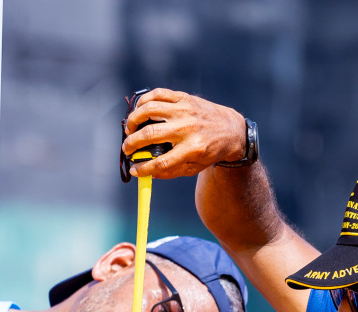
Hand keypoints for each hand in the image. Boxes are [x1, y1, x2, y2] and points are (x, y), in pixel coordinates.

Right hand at [121, 88, 249, 178]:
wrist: (230, 130)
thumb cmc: (210, 151)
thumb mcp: (194, 167)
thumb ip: (170, 171)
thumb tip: (144, 172)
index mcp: (193, 149)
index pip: (161, 162)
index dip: (143, 168)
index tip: (133, 170)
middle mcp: (188, 128)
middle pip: (151, 134)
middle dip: (132, 143)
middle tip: (127, 148)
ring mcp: (185, 110)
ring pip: (150, 109)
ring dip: (134, 120)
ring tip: (130, 129)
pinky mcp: (184, 97)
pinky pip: (158, 94)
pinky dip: (143, 101)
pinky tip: (139, 111)